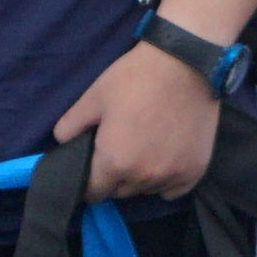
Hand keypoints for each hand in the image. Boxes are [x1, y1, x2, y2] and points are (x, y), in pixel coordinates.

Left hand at [55, 38, 221, 205]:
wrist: (186, 63)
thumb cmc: (136, 78)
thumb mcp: (94, 96)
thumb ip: (70, 125)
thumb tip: (61, 142)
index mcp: (114, 162)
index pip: (93, 193)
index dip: (88, 182)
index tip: (93, 166)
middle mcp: (143, 177)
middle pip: (120, 192)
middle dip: (114, 177)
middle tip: (119, 149)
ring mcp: (172, 176)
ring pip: (147, 189)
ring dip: (140, 177)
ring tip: (143, 149)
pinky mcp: (195, 171)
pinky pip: (173, 189)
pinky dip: (166, 180)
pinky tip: (165, 157)